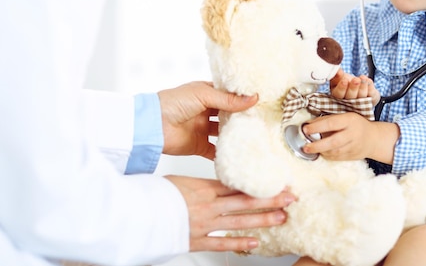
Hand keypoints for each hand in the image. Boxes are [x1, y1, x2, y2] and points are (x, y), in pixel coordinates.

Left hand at [158, 81, 256, 159]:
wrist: (151, 126)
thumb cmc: (172, 102)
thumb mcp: (203, 95)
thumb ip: (228, 99)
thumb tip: (253, 98)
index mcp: (205, 94)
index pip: (229, 95)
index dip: (243, 98)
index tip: (261, 100)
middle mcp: (206, 111)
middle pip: (229, 115)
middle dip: (243, 117)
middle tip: (263, 119)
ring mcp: (203, 129)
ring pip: (225, 133)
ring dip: (237, 135)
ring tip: (256, 136)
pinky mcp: (199, 146)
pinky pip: (216, 152)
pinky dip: (226, 154)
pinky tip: (240, 154)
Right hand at [164, 176, 295, 251]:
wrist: (135, 212)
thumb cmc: (152, 193)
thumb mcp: (179, 180)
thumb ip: (199, 183)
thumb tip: (214, 185)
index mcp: (204, 187)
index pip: (238, 186)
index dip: (260, 185)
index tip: (277, 182)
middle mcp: (208, 204)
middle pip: (245, 201)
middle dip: (270, 199)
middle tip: (290, 197)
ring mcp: (204, 223)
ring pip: (239, 221)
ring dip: (262, 219)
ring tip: (281, 218)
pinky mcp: (196, 239)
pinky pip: (221, 242)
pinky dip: (238, 243)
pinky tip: (254, 243)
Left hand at [301, 113, 398, 162]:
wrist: (373, 138)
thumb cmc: (355, 124)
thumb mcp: (344, 117)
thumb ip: (328, 119)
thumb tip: (309, 124)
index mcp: (349, 120)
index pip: (331, 123)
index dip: (317, 127)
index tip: (305, 129)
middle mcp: (352, 134)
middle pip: (333, 142)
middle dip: (317, 145)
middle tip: (305, 146)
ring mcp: (353, 146)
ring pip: (335, 152)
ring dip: (321, 151)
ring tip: (311, 149)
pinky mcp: (353, 156)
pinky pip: (337, 158)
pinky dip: (327, 155)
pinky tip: (322, 152)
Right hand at [329, 69, 379, 105]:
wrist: (358, 86)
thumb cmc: (346, 81)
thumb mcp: (339, 78)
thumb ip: (337, 75)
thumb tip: (337, 71)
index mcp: (337, 96)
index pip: (338, 94)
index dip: (341, 88)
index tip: (344, 80)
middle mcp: (348, 102)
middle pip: (350, 97)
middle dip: (353, 88)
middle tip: (356, 80)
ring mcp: (360, 103)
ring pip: (361, 97)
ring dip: (363, 87)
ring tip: (363, 78)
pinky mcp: (370, 101)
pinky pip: (371, 95)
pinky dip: (370, 87)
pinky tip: (368, 80)